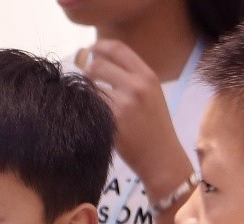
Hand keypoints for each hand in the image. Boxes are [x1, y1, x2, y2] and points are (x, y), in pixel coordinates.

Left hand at [78, 40, 195, 202]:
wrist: (160, 157)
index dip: (99, 46)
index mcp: (147, 75)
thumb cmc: (154, 127)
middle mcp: (136, 86)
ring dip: (83, 92)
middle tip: (83, 79)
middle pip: (98, 65)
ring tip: (88, 100)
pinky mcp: (111, 122)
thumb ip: (131, 78)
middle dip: (86, 70)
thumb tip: (102, 63)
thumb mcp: (151, 94)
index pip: (118, 48)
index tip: (90, 50)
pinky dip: (84, 108)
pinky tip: (87, 115)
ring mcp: (123, 104)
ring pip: (90, 88)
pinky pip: (90, 107)